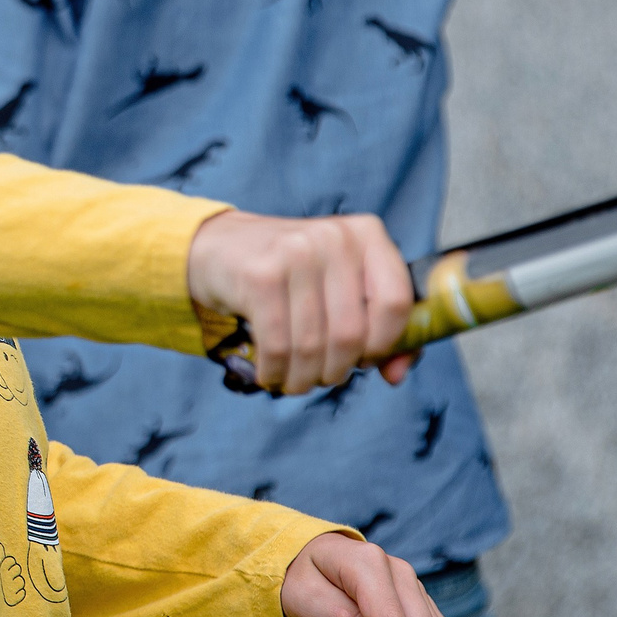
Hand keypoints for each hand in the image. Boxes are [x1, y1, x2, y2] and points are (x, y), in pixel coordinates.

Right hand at [185, 209, 414, 394]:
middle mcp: (334, 237)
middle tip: (320, 376)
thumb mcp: (340, 288)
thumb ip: (380, 329)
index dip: (384, 344)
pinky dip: (275, 372)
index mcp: (366, 234)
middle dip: (336, 370)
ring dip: (303, 378)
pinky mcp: (260, 275)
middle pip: (351, 332)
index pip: (396, 302)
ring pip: (313, 345)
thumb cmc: (292, 277)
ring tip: (294, 381)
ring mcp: (296, 252)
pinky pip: (278, 345)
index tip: (363, 359)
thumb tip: (396, 376)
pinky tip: (270, 374)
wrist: (220, 247)